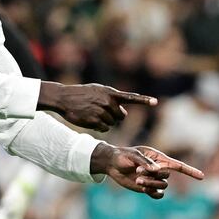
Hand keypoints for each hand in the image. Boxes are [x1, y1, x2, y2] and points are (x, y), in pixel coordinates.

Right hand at [39, 81, 157, 131]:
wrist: (64, 98)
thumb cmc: (80, 93)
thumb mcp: (97, 90)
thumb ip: (111, 97)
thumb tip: (123, 111)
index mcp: (110, 93)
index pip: (130, 97)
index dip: (144, 100)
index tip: (155, 102)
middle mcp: (108, 102)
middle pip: (121, 116)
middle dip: (115, 116)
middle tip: (104, 113)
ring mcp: (101, 112)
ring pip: (112, 123)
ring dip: (106, 122)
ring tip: (93, 115)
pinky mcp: (95, 121)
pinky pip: (104, 129)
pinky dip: (100, 127)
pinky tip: (91, 121)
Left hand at [91, 143, 203, 198]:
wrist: (112, 164)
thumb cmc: (122, 156)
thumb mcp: (132, 155)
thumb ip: (144, 162)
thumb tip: (156, 170)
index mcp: (158, 158)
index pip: (178, 166)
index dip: (190, 171)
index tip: (202, 177)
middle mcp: (158, 169)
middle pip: (167, 176)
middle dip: (153, 175)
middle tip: (138, 171)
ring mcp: (153, 179)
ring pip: (162, 186)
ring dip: (151, 184)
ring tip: (137, 179)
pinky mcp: (147, 188)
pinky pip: (158, 195)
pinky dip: (153, 193)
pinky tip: (143, 189)